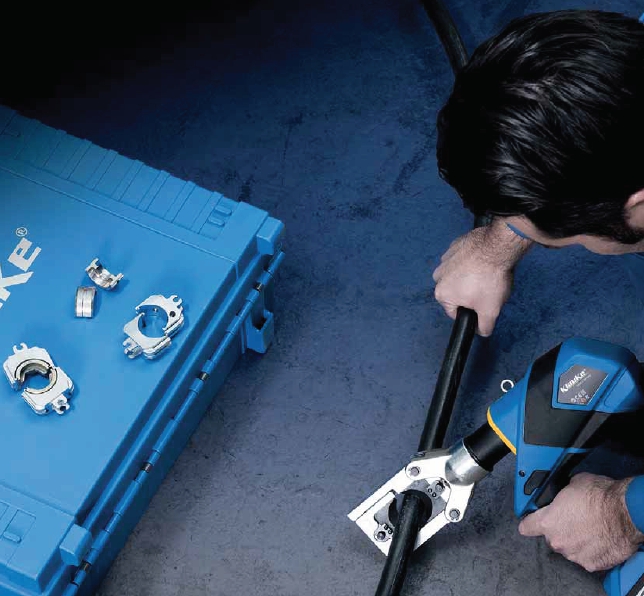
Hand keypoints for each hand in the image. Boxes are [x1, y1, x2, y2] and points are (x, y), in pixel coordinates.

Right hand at [432, 223, 526, 335]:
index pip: (455, 312)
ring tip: (486, 274)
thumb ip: (484, 326)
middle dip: (469, 293)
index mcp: (442, 295)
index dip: (471, 312)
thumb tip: (482, 332)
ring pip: (458, 275)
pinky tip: (484, 261)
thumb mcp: (490, 311)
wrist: (497, 247)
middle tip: (487, 289)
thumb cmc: (489, 279)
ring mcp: (445, 259)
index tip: (483, 305)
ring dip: (469, 276)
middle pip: (456, 292)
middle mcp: (438, 277)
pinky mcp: (454, 245)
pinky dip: (471, 261)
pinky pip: (461, 259)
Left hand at [518, 473, 643, 572]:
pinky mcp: (592, 564)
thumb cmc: (601, 497)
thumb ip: (561, 495)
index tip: (531, 522)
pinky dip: (591, 550)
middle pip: (551, 537)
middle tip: (573, 519)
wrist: (626, 512)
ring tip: (589, 528)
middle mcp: (558, 541)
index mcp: (548, 521)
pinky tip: (598, 538)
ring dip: (575, 540)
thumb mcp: (572, 484)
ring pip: (569, 548)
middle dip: (560, 529)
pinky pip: (586, 557)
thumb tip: (563, 495)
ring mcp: (575, 554)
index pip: (526, 527)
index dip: (529, 522)